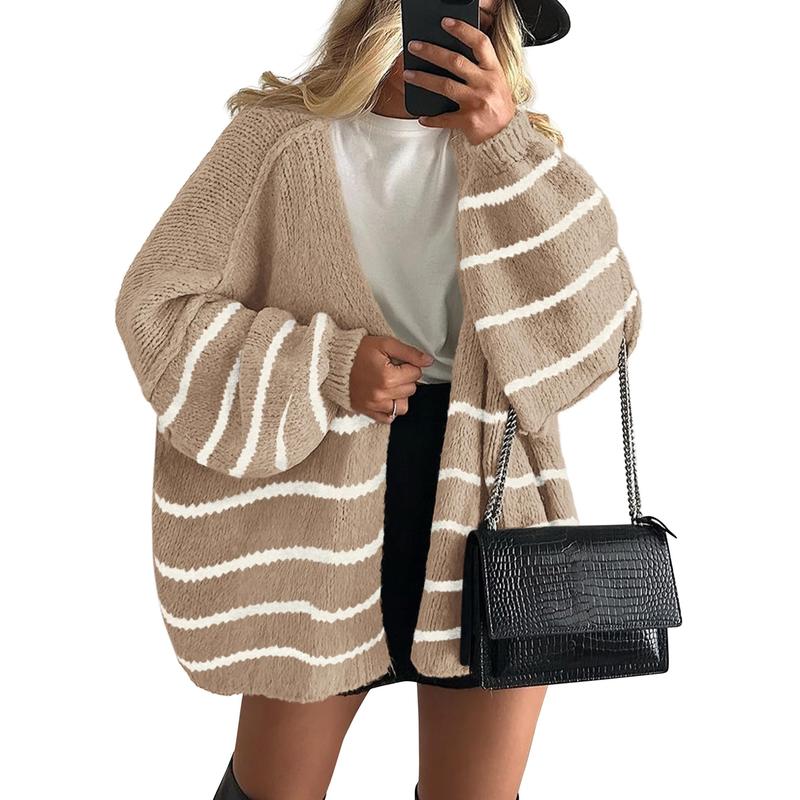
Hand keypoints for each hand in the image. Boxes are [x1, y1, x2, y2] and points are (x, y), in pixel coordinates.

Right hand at [348, 335, 433, 423]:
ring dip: (400, 395)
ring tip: (390, 384)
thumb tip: (428, 361)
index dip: (409, 365)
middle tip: (392, 370)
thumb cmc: (359, 351)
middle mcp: (382, 394)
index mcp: (388, 376)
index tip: (397, 361)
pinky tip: (385, 397)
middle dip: (405, 378)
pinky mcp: (367, 411)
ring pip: (404, 406)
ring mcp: (374, 405)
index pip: (416, 373)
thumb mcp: (385, 344)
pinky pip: (389, 418)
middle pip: (411, 389)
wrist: (334, 362)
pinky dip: (390, 409)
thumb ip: (409, 352)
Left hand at [403, 16, 515, 144]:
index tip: (445, 23)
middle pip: (455, 61)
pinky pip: (445, 118)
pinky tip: (421, 117)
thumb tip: (451, 55)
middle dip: (432, 51)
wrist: (506, 136)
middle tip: (415, 47)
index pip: (480, 43)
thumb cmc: (498, 107)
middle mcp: (485, 84)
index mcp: (494, 70)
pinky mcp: (469, 121)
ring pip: (445, 85)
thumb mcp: (496, 82)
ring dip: (423, 79)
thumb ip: (480, 68)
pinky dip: (431, 118)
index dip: (462, 30)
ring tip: (408, 75)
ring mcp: (476, 102)